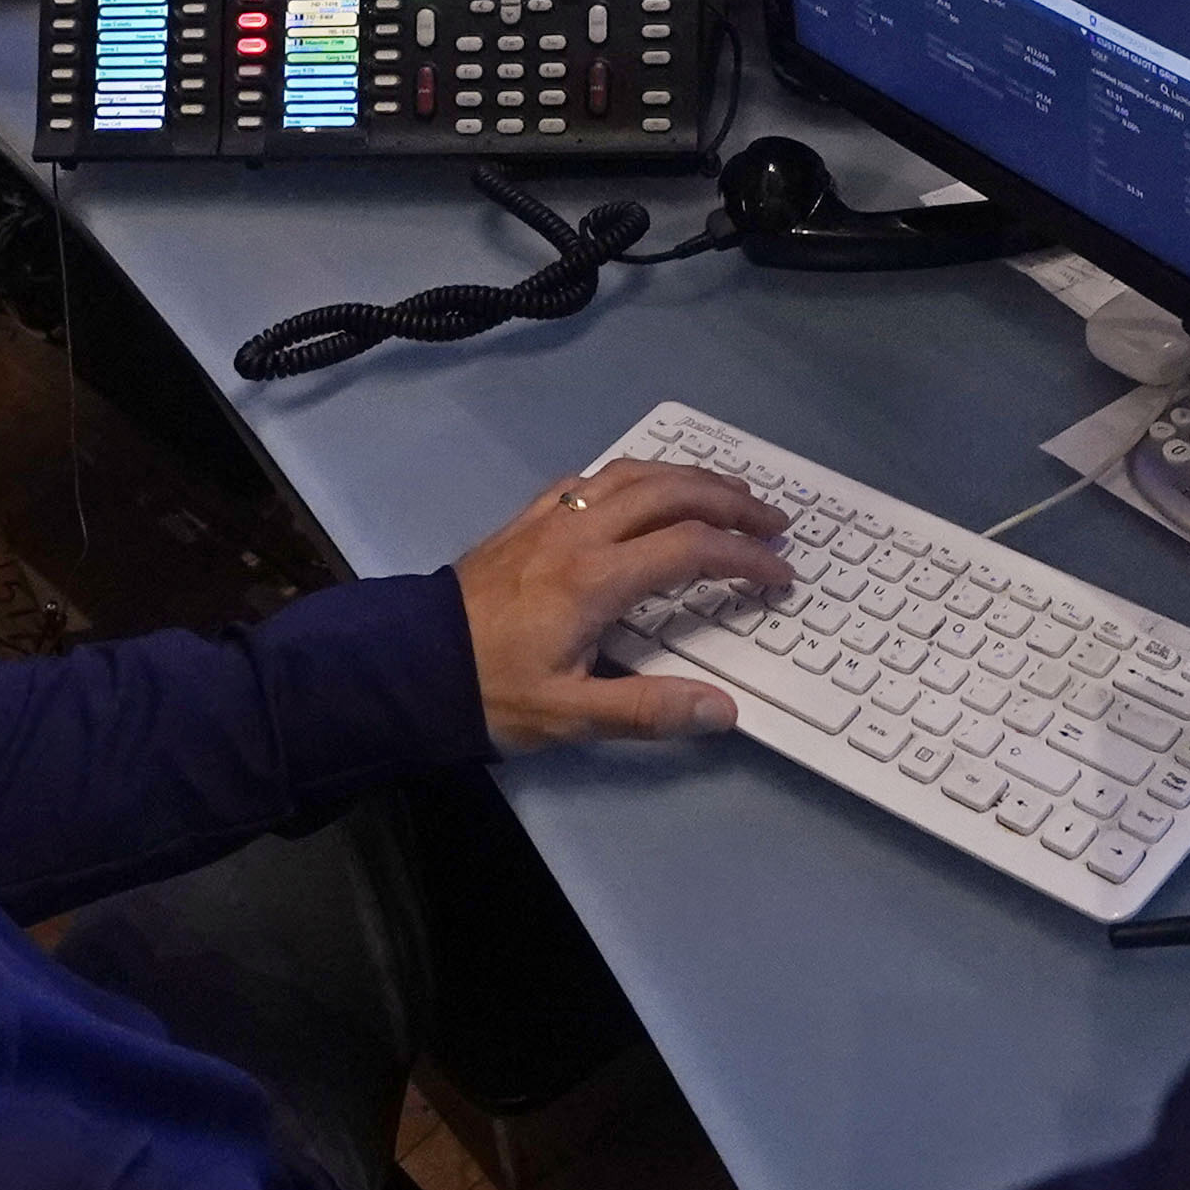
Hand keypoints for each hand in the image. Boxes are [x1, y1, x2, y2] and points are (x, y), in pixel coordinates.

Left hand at [456, 458, 792, 750]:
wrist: (408, 665)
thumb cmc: (490, 692)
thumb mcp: (569, 716)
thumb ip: (648, 711)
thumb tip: (723, 710)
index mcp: (594, 579)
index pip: (691, 549)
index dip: (745, 557)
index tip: (781, 573)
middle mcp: (577, 535)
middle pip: (671, 493)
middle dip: (732, 501)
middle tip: (775, 520)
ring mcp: (548, 520)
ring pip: (632, 474)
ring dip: (689, 478)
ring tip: (729, 492)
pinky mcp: (526, 520)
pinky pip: (591, 479)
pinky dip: (635, 476)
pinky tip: (646, 490)